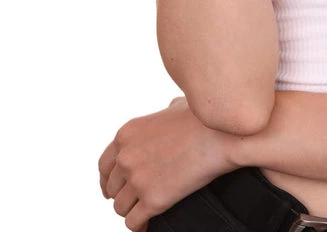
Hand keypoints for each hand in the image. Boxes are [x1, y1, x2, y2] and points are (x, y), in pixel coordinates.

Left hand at [98, 96, 243, 230]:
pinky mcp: (153, 199)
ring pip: (120, 208)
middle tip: (136, 200)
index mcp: (127, 134)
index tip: (113, 188)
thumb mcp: (176, 106)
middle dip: (123, 195)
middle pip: (111, 188)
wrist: (222, 135)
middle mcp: (126, 157)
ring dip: (132, 211)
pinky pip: (134, 223)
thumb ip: (164, 112)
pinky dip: (140, 226)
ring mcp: (138, 179)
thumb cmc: (204, 119)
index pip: (104, 165)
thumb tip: (170, 109)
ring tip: (145, 211)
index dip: (108, 180)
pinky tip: (148, 224)